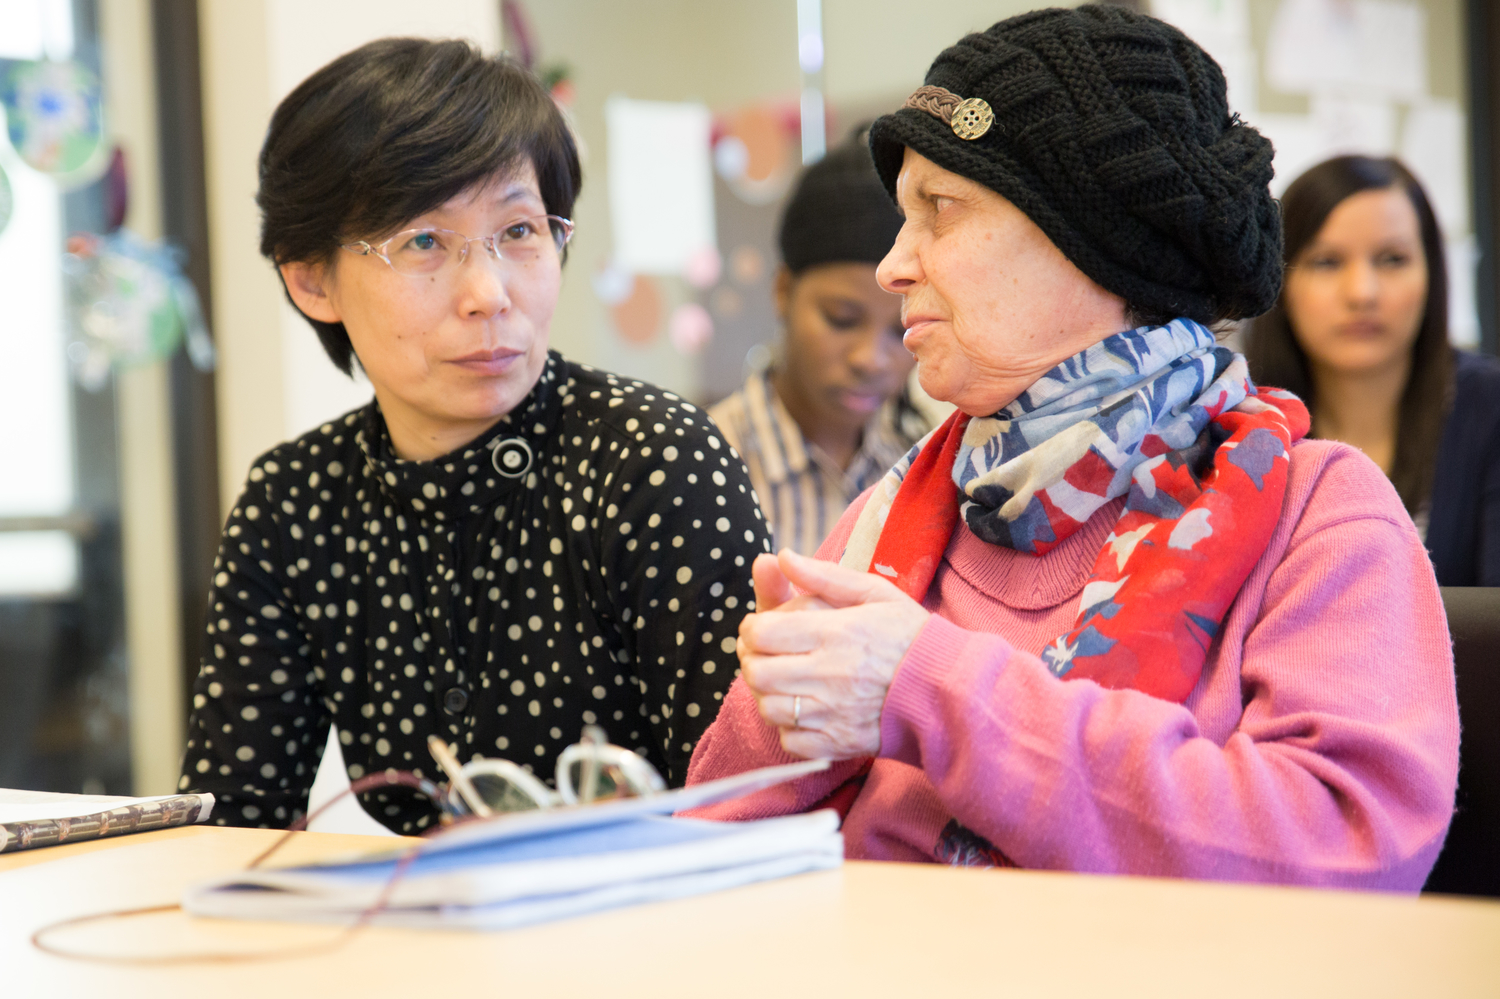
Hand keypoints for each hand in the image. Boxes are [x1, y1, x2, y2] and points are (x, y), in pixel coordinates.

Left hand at [738, 549, 929, 759]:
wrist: (949, 687)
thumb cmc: (909, 634)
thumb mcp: (873, 593)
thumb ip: (824, 576)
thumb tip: (782, 557)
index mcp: (835, 633)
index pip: (763, 633)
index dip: (752, 628)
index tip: (760, 627)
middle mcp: (829, 674)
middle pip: (757, 672)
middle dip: (752, 660)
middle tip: (764, 654)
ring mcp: (833, 713)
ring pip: (769, 708)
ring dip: (766, 694)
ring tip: (781, 681)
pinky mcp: (840, 743)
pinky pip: (791, 741)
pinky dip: (788, 727)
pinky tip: (802, 711)